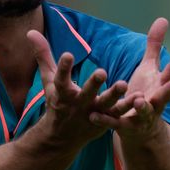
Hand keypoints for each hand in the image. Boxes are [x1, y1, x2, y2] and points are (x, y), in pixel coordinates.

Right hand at [27, 30, 128, 146]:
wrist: (62, 137)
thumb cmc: (56, 101)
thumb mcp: (49, 80)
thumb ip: (43, 55)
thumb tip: (30, 32)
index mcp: (62, 93)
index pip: (60, 79)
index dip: (63, 68)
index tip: (68, 54)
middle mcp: (77, 104)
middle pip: (85, 93)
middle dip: (93, 84)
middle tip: (102, 72)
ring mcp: (91, 113)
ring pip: (104, 104)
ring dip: (114, 95)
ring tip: (123, 83)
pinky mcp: (104, 121)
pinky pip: (117, 113)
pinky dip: (127, 106)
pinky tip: (138, 96)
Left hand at [90, 18, 169, 140]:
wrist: (139, 130)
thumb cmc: (145, 92)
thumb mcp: (150, 69)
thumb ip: (155, 46)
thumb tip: (163, 19)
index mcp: (160, 86)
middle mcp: (154, 101)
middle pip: (164, 95)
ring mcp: (140, 115)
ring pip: (142, 110)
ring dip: (142, 106)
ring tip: (138, 100)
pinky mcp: (122, 125)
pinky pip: (113, 122)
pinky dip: (104, 119)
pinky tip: (93, 114)